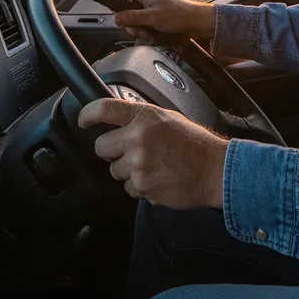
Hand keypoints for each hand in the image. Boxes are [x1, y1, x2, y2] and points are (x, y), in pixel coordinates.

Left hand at [77, 98, 227, 209]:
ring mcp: (139, 166)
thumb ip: (141, 118)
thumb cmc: (195, 144)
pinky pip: (129, 189)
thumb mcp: (168, 118)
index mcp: (144, 118)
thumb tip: (119, 120)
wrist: (215, 170)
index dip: (88, 114)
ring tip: (152, 166)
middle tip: (129, 151)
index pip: (104, 109)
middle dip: (111, 151)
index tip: (83, 120)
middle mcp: (138, 140)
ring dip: (128, 171)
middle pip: (101, 147)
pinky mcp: (143, 188)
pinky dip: (140, 186)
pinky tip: (158, 178)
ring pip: (114, 171)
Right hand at [114, 0, 215, 40]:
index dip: (122, 13)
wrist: (198, 23)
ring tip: (153, 34)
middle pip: (129, 16)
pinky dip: (150, 34)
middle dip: (135, 27)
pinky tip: (157, 36)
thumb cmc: (178, 15)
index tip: (126, 23)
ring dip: (143, 32)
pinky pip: (147, 29)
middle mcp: (147, 1)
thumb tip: (115, 18)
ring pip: (138, 25)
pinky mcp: (158, 21)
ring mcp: (152, 12)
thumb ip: (133, 17)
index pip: (123, 0)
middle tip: (144, 31)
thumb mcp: (153, 16)